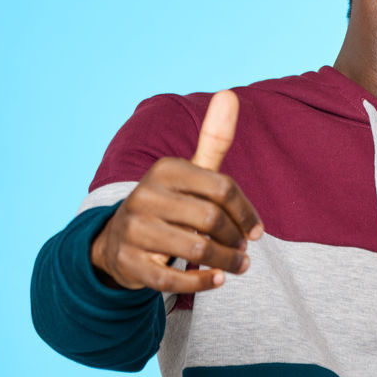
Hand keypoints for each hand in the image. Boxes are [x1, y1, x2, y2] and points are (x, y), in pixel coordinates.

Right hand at [90, 90, 262, 292]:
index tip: (257, 231)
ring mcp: (134, 230)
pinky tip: (217, 280)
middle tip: (244, 250)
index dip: (247, 212)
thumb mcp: (190, 172)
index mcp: (165, 170)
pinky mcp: (130, 263)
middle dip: (236, 239)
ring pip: (197, 249)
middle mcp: (145, 196)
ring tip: (238, 266)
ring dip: (227, 262)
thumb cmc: (171, 204)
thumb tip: (230, 94)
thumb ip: (213, 139)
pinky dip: (202, 282)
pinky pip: (173, 279)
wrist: (119, 242)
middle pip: (212, 220)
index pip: (223, 188)